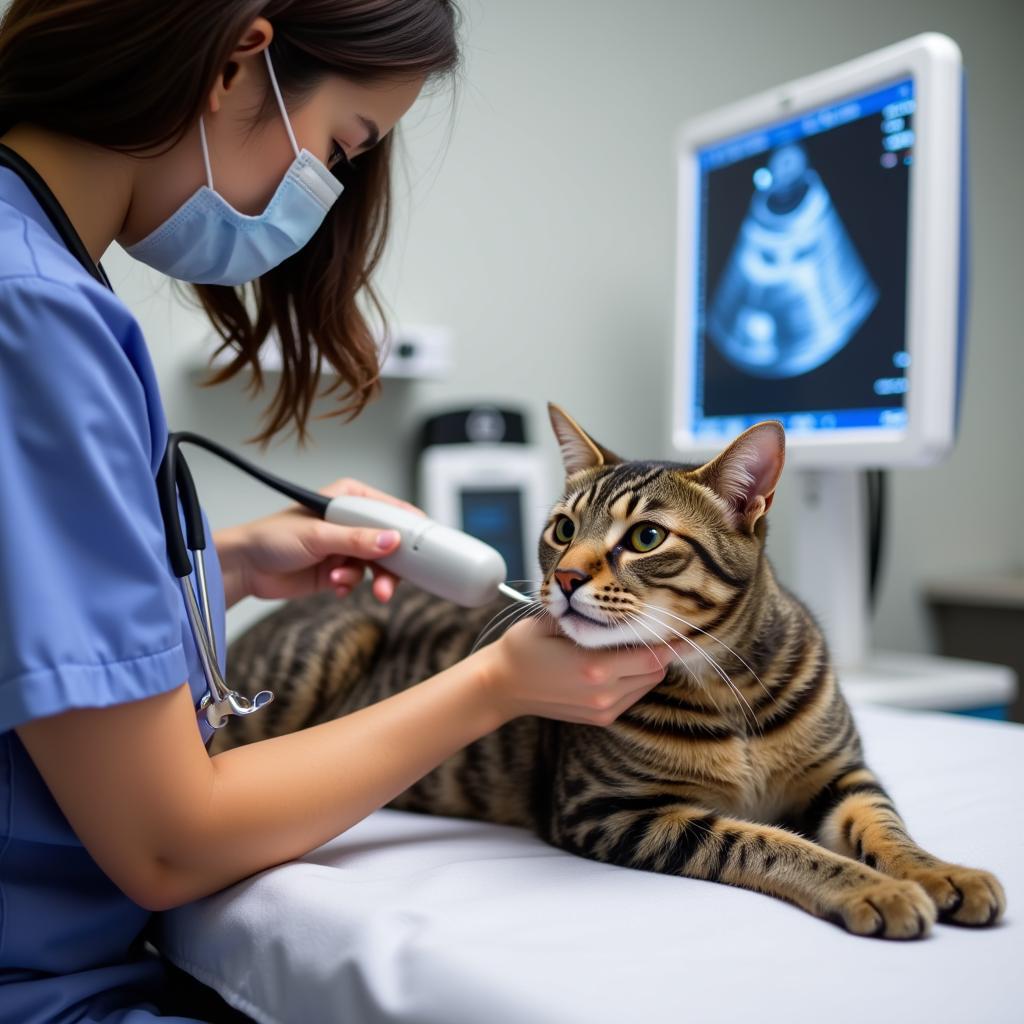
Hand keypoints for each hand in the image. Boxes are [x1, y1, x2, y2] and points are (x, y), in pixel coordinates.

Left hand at [217, 477, 426, 605]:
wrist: (244, 568)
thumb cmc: (271, 538)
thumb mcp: (318, 536)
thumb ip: (357, 540)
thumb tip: (392, 540)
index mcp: (351, 498)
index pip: (393, 510)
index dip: (408, 530)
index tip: (421, 550)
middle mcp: (352, 521)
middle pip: (391, 542)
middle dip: (389, 565)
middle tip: (387, 585)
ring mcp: (347, 546)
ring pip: (378, 565)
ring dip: (366, 579)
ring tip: (345, 583)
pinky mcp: (340, 569)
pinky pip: (361, 580)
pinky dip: (350, 585)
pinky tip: (334, 586)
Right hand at [480, 615, 690, 725]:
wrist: (501, 687)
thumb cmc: (523, 647)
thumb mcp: (553, 622)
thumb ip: (588, 617)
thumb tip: (619, 603)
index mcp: (594, 669)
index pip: (651, 657)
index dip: (669, 643)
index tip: (682, 628)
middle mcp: (604, 694)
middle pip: (655, 671)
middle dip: (659, 651)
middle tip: (657, 629)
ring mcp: (603, 710)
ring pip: (647, 684)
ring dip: (649, 665)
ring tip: (636, 644)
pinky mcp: (601, 718)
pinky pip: (634, 696)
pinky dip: (636, 679)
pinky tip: (621, 663)